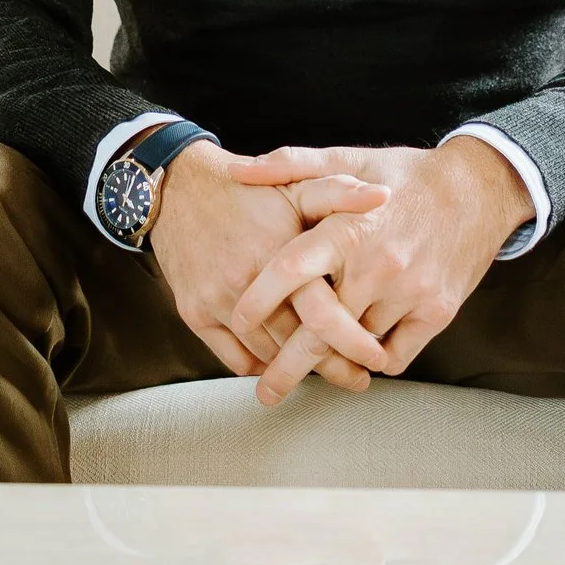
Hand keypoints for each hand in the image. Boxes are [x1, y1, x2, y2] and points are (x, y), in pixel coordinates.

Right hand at [146, 141, 394, 388]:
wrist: (179, 187)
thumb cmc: (246, 191)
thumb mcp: (295, 185)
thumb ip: (340, 195)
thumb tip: (384, 197)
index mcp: (279, 252)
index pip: (324, 310)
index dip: (353, 339)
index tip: (375, 355)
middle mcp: (247, 280)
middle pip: (296, 342)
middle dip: (332, 367)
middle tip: (357, 378)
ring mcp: (217, 300)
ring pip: (266, 355)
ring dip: (295, 368)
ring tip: (324, 373)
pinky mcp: (193, 313)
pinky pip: (233, 358)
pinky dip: (259, 366)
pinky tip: (280, 363)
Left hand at [223, 137, 533, 405]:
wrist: (480, 188)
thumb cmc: (405, 175)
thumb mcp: (349, 158)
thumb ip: (290, 166)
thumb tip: (236, 172)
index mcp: (347, 229)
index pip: (288, 273)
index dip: (256, 302)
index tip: (237, 323)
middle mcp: (376, 265)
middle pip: (318, 333)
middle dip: (285, 369)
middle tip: (266, 391)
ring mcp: (409, 292)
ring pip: (355, 349)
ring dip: (332, 362)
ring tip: (310, 373)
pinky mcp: (437, 312)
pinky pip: (394, 357)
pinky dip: (373, 360)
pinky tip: (360, 353)